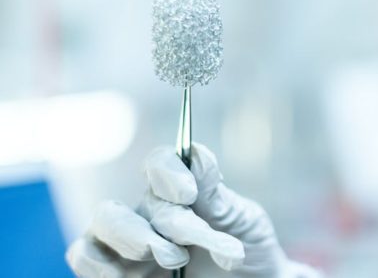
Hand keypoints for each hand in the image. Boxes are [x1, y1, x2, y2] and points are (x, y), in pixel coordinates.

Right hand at [66, 143, 320, 277]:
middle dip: (157, 223)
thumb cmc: (252, 250)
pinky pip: (85, 256)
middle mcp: (151, 212)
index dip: (168, 172)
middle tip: (185, 249)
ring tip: (172, 260)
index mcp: (182, 190)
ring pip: (104, 221)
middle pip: (132, 194)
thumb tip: (195, 153)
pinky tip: (122, 274)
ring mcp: (131, 242)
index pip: (160, 162)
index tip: (189, 194)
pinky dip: (96, 263)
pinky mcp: (121, 271)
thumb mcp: (242, 220)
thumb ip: (215, 194)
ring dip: (133, 238)